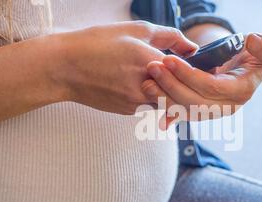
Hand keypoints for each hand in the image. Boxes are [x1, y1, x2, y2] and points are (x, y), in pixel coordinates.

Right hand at [53, 21, 197, 114]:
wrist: (64, 68)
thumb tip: (192, 48)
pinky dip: (149, 97)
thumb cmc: (96, 44)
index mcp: (150, 61)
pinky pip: (147, 106)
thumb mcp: (135, 30)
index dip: (193, 71)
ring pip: (165, 102)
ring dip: (168, 93)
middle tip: (185, 80)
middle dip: (185, 86)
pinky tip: (135, 84)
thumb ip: (169, 37)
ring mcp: (136, 102)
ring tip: (155, 78)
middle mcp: (146, 86)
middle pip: (180, 93)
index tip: (197, 70)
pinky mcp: (127, 110)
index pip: (187, 73)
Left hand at [141, 33, 261, 128]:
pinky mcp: (202, 110)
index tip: (170, 60)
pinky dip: (167, 112)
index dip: (189, 75)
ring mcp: (213, 112)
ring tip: (147, 81)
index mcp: (242, 92)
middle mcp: (227, 107)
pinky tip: (151, 107)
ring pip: (185, 111)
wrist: (246, 62)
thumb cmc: (257, 53)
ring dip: (164, 98)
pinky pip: (183, 114)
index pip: (211, 88)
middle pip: (194, 102)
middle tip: (153, 67)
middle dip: (171, 86)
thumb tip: (253, 42)